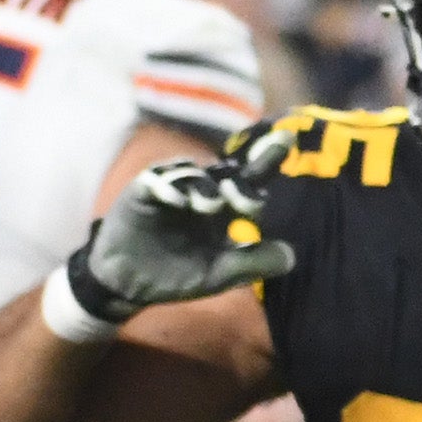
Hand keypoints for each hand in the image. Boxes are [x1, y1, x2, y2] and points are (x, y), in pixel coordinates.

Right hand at [69, 130, 296, 321]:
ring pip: (192, 173)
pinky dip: (168, 188)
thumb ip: (254, 264)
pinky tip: (178, 202)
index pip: (252, 180)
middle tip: (246, 202)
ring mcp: (172, 188)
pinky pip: (155, 181)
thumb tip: (291, 256)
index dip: (269, 158)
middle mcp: (203, 191)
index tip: (288, 139)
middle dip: (240, 180)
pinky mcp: (141, 191)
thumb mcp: (220, 274)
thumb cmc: (178, 273)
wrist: (130, 282)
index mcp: (226, 207)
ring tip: (210, 206)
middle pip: (227, 171)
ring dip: (204, 187)